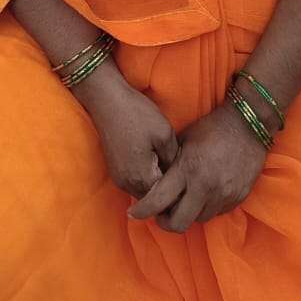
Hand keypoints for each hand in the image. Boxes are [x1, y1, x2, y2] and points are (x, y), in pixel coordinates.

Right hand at [73, 71, 179, 198]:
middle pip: (154, 199)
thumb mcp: (164, 134)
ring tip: (172, 168)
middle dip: (169, 192)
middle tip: (185, 177)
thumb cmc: (137, 114)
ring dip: (157, 184)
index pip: (166, 200)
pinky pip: (135, 182)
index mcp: (141, 178)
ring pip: (144, 191)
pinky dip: (147, 177)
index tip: (193, 184)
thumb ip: (173, 160)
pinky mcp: (115, 170)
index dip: (180, 193)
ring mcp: (119, 178)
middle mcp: (127, 184)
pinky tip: (157, 162)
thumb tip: (179, 175)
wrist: (107, 100)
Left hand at [127, 104, 266, 232]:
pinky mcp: (238, 198)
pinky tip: (203, 196)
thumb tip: (154, 182)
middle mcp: (205, 187)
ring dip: (187, 214)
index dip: (142, 211)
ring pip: (198, 220)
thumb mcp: (183, 141)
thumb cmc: (211, 128)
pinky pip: (216, 213)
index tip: (133, 213)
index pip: (158, 201)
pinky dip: (206, 208)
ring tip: (183, 202)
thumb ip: (170, 164)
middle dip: (165, 222)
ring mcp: (224, 195)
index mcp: (187, 169)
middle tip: (160, 214)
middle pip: (178, 223)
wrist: (248, 124)